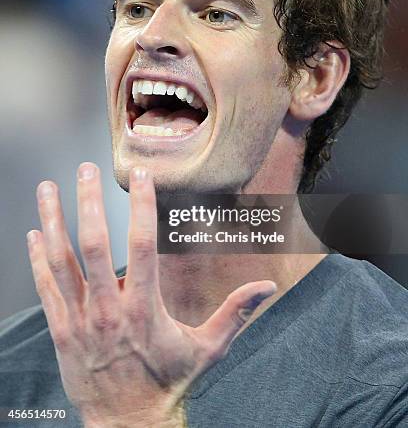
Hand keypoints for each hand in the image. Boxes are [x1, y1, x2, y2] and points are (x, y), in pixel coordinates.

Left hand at [27, 163, 276, 426]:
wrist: (129, 426)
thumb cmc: (169, 383)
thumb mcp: (208, 348)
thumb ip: (235, 313)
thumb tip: (267, 288)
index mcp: (144, 309)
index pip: (142, 246)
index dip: (141, 207)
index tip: (141, 176)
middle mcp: (109, 310)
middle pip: (94, 245)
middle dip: (88, 203)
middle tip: (85, 170)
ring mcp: (80, 320)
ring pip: (61, 262)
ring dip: (52, 221)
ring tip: (47, 188)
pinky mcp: (61, 332)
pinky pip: (46, 288)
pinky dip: (37, 259)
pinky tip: (32, 233)